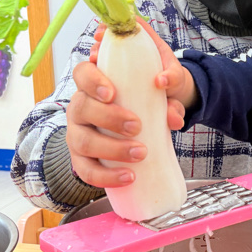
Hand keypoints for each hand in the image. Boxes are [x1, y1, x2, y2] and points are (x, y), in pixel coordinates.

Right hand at [67, 22, 186, 188]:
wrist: (152, 115)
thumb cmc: (151, 91)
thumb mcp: (164, 81)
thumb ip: (172, 88)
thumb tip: (173, 118)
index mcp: (94, 81)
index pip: (82, 73)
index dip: (92, 82)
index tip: (111, 93)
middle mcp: (80, 105)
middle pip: (82, 107)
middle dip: (108, 119)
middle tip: (137, 126)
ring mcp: (78, 132)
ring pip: (82, 141)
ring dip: (111, 149)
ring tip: (140, 152)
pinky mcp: (83, 157)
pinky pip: (86, 170)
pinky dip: (106, 177)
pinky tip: (128, 177)